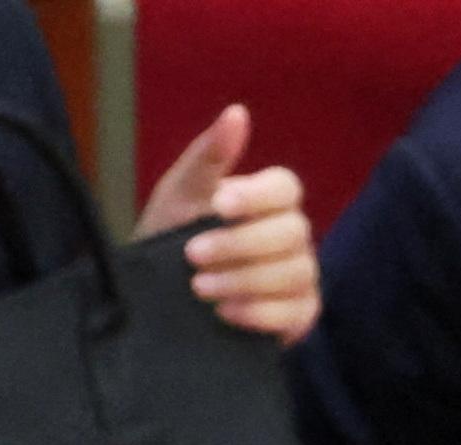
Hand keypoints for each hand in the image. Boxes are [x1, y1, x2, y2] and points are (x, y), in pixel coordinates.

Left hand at [138, 104, 320, 343]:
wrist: (159, 292)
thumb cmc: (171, 234)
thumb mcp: (180, 192)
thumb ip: (209, 156)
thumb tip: (237, 112)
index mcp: (267, 200)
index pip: (287, 187)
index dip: (258, 196)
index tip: (219, 206)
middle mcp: (292, 236)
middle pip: (293, 232)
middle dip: (241, 244)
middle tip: (192, 254)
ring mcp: (301, 276)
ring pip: (295, 274)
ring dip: (245, 280)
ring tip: (200, 287)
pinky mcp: (300, 314)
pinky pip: (297, 313)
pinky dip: (260, 313)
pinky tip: (224, 312)